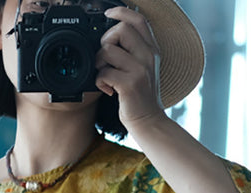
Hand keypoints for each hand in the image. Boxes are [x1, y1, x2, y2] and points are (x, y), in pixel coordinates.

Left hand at [95, 6, 164, 129]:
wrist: (149, 122)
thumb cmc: (141, 97)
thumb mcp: (143, 69)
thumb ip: (132, 51)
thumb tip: (109, 37)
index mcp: (151, 49)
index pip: (138, 20)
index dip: (120, 12)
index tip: (107, 15)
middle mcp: (148, 56)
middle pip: (120, 29)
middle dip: (105, 41)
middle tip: (105, 59)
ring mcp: (140, 70)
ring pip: (108, 50)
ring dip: (99, 62)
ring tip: (104, 75)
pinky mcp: (130, 84)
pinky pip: (104, 72)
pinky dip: (99, 81)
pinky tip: (106, 89)